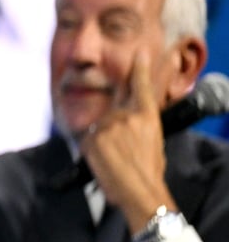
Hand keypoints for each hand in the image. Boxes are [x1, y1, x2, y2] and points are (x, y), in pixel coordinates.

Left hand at [79, 49, 175, 231]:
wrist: (139, 189)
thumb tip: (126, 124)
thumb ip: (138, 124)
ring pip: (98, 126)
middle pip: (113, 109)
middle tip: (122, 145)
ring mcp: (106, 125)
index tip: (139, 52)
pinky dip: (92, 149)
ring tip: (115, 160)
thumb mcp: (153, 141)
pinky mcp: (90, 137)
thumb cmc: (150, 170)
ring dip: (103, 140)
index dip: (140, 68)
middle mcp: (125, 115)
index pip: (141, 86)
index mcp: (146, 115)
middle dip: (114, 124)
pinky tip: (104, 162)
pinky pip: (87, 139)